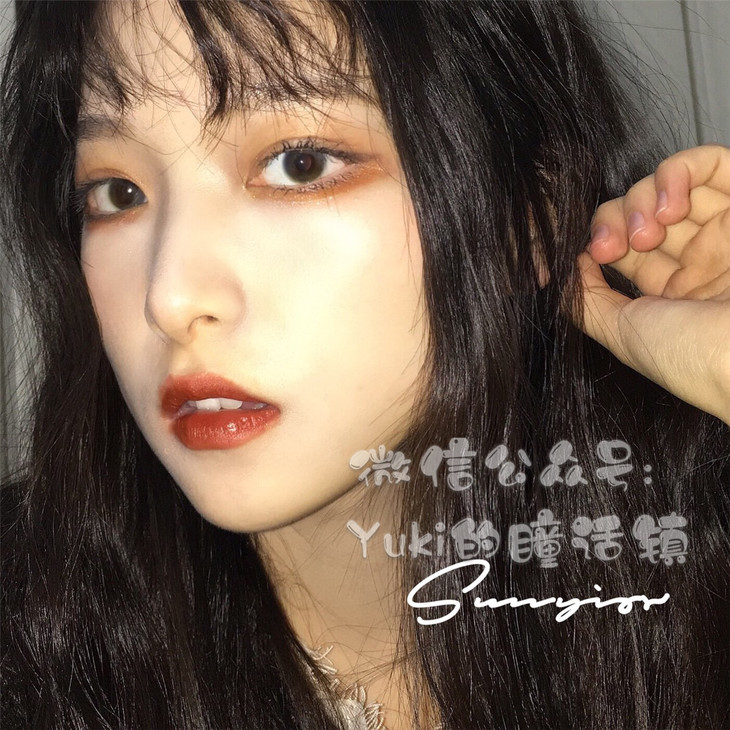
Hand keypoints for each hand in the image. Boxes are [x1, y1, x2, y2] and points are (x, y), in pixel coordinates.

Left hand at [573, 144, 729, 425]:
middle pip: (642, 213)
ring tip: (647, 231)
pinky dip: (677, 171)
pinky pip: (713, 163)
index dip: (601, 240)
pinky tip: (669, 204)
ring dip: (642, 199)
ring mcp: (726, 231)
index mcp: (676, 295)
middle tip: (614, 245)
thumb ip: (587, 302)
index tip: (591, 254)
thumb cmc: (694, 357)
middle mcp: (702, 260)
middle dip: (615, 219)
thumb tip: (565, 268)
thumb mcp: (624, 335)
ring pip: (670, 186)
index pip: (627, 249)